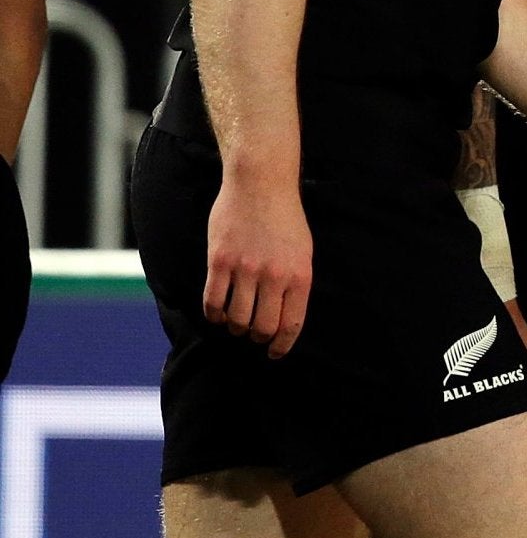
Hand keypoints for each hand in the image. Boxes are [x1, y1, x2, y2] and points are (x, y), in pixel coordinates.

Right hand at [203, 173, 313, 357]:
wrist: (261, 184)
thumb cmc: (285, 219)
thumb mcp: (303, 252)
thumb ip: (295, 284)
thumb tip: (286, 318)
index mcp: (300, 276)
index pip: (291, 325)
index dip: (281, 345)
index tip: (274, 354)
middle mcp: (274, 276)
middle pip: (262, 328)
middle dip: (257, 337)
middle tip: (253, 334)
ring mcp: (245, 269)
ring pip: (236, 318)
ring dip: (235, 326)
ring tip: (235, 321)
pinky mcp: (219, 261)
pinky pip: (213, 301)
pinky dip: (214, 314)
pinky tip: (217, 313)